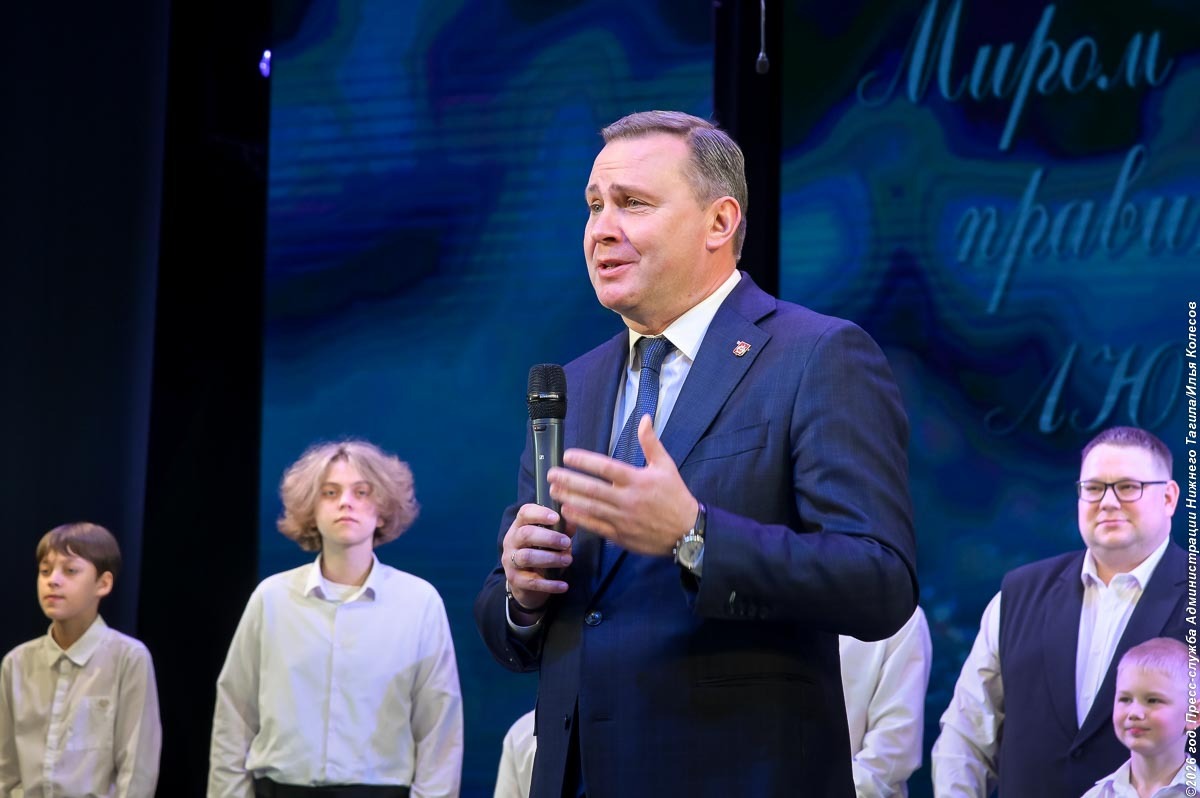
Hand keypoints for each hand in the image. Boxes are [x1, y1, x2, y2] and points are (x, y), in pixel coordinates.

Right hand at [501, 503, 573, 612]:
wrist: (525, 584)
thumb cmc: (541, 553)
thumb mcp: (550, 540)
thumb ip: (562, 530)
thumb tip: (574, 521)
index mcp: (520, 526)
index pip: (524, 513)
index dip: (540, 513)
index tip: (556, 518)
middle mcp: (512, 541)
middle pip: (526, 534)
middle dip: (549, 538)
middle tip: (566, 542)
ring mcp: (511, 561)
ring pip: (527, 557)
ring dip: (550, 558)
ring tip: (568, 560)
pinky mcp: (515, 580)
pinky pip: (532, 582)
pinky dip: (550, 584)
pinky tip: (564, 585)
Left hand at [549, 414, 697, 555]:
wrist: (687, 532)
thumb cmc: (675, 496)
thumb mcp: (666, 466)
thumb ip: (651, 443)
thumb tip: (645, 418)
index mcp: (637, 480)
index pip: (605, 467)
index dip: (584, 461)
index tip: (568, 455)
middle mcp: (627, 499)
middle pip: (592, 488)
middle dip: (568, 480)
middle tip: (551, 474)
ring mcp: (622, 519)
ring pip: (590, 507)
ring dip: (569, 498)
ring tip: (553, 490)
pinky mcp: (620, 536)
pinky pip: (595, 526)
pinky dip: (579, 519)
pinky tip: (566, 511)